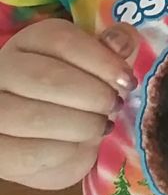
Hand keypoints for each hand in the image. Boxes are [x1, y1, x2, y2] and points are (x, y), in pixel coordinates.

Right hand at [0, 18, 138, 189]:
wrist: (47, 138)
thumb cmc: (78, 92)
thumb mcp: (96, 64)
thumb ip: (113, 47)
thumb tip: (121, 42)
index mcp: (33, 40)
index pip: (62, 41)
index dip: (101, 60)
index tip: (127, 80)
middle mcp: (5, 68)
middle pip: (48, 78)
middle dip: (93, 96)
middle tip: (114, 107)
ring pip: (35, 117)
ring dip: (81, 125)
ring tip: (102, 126)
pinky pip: (28, 154)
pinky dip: (64, 152)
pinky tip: (80, 146)